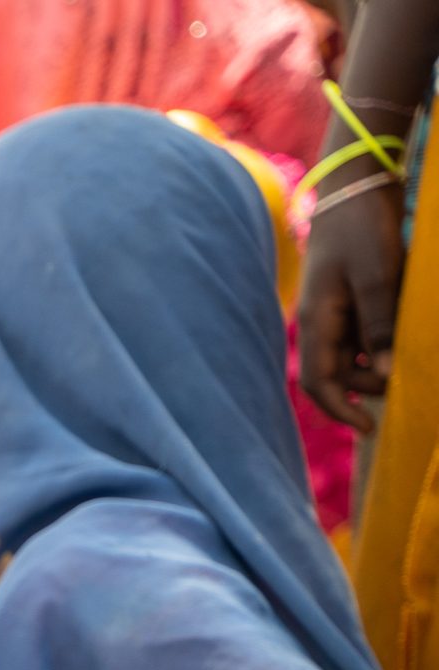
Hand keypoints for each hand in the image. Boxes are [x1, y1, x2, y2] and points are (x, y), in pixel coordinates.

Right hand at [298, 173, 406, 431]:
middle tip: (408, 378)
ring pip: (356, 356)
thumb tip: (381, 376)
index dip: (341, 410)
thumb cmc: (363, 229)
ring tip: (411, 351)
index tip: (371, 426)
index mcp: (316, 321)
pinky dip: (384, 342)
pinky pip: (366, 334)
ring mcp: (337, 311)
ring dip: (380, 363)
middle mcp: (322, 322)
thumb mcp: (377, 277)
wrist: (358, 186)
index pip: (319, 383)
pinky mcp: (353, 299)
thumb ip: (378, 328)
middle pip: (340, 374)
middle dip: (371, 385)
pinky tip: (405, 332)